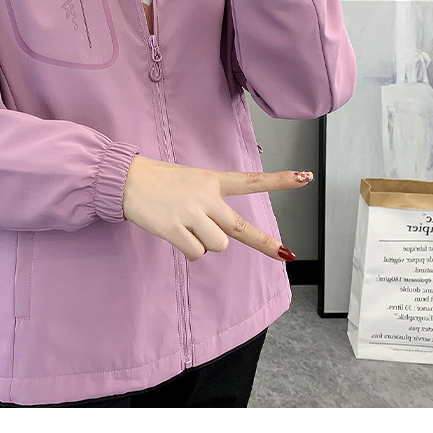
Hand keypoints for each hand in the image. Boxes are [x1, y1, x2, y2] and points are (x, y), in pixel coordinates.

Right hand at [122, 154, 312, 261]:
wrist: (127, 180)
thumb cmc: (157, 181)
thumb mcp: (189, 181)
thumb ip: (208, 202)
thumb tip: (219, 238)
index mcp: (212, 180)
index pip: (251, 180)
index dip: (279, 180)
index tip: (305, 177)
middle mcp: (206, 197)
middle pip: (241, 228)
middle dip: (265, 244)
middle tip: (285, 254)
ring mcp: (192, 213)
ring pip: (218, 245)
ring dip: (206, 244)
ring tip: (187, 228)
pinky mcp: (175, 228)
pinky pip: (196, 253)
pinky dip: (189, 250)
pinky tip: (175, 234)